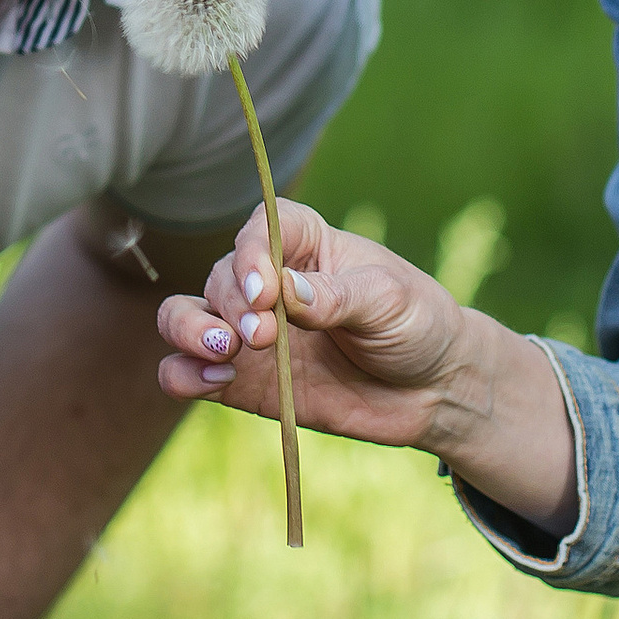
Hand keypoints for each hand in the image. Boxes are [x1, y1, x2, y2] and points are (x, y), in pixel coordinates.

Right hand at [156, 201, 581, 530]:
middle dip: (231, 304)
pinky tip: (207, 381)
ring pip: (185, 317)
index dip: (251, 253)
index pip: (260, 228)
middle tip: (261, 336)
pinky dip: (183, 374)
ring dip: (188, 330)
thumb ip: (335, 297)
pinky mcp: (242, 381)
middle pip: (221, 276)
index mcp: (305, 243)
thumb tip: (283, 291)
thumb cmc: (417, 324)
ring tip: (222, 353)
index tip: (265, 290)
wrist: (434, 390)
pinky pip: (190, 372)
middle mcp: (268, 283)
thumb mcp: (388, 301)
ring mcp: (250, 334)